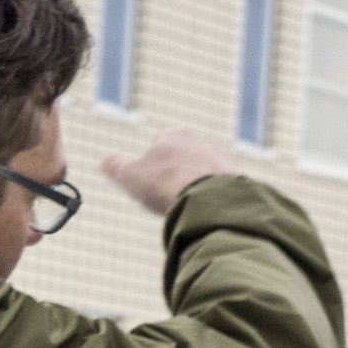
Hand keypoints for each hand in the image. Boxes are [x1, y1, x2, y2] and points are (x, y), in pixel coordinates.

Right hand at [101, 128, 233, 215]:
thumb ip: (116, 167)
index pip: (159, 144)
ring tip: (188, 208)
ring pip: (203, 175)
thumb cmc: (167, 185)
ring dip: (196, 189)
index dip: (150, 165)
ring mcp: (224, 161)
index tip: (149, 183)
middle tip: (168, 198)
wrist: (211, 202)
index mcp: (176, 134)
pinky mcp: (240, 182)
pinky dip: (213, 201)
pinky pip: (221, 191)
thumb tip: (107, 162)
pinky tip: (206, 213)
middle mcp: (203, 142)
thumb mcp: (130, 176)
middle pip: (183, 160)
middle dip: (175, 176)